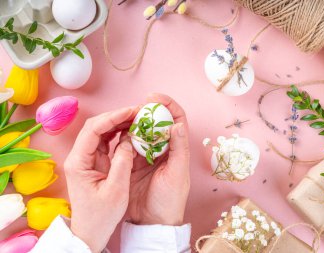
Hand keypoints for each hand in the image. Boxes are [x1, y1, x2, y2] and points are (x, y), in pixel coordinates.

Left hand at [64, 107, 138, 252]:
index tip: (131, 111)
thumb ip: (123, 163)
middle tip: (137, 111)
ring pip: (100, 131)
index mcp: (78, 162)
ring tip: (136, 118)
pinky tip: (130, 130)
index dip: (112, 117)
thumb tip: (129, 140)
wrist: (90, 231)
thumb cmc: (101, 215)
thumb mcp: (116, 191)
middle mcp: (79, 156)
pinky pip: (105, 141)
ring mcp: (86, 158)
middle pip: (95, 126)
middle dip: (116, 116)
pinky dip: (118, 133)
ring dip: (117, 123)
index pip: (93, 130)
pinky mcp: (93, 161)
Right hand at [127, 94, 189, 225]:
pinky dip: (122, 136)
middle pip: (156, 122)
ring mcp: (146, 155)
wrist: (151, 221)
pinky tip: (117, 132)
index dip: (167, 105)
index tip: (154, 98)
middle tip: (135, 107)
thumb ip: (179, 149)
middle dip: (147, 111)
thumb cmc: (170, 199)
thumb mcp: (177, 174)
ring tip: (125, 117)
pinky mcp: (131, 162)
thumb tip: (176, 124)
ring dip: (133, 122)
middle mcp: (162, 148)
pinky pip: (126, 143)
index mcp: (177, 149)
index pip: (176, 120)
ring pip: (140, 131)